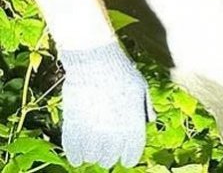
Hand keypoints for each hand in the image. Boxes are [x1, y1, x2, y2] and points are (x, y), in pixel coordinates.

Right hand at [58, 41, 154, 167]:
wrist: (95, 61)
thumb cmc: (121, 71)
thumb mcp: (141, 87)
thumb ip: (145, 107)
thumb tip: (150, 120)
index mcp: (133, 122)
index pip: (133, 151)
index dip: (129, 158)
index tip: (126, 161)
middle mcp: (114, 129)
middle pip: (110, 157)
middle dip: (109, 158)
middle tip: (107, 157)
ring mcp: (93, 128)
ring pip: (92, 155)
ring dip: (92, 157)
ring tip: (91, 155)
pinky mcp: (73, 124)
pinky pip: (73, 148)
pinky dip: (75, 155)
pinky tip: (77, 158)